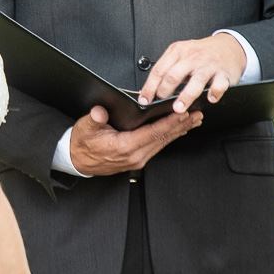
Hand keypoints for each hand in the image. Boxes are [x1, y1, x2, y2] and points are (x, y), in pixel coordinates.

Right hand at [67, 105, 200, 176]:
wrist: (76, 161)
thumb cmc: (82, 144)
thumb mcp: (84, 129)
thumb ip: (93, 119)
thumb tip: (99, 112)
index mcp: (124, 147)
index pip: (153, 133)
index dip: (170, 123)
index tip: (183, 113)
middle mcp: (134, 156)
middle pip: (163, 138)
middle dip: (181, 126)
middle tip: (197, 115)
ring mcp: (137, 159)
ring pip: (162, 143)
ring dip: (179, 132)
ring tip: (193, 122)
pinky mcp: (137, 160)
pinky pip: (157, 147)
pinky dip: (169, 137)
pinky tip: (177, 131)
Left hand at [139, 33, 247, 110]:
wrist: (228, 46)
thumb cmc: (201, 53)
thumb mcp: (181, 54)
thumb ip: (167, 69)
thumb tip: (150, 91)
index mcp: (178, 51)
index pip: (159, 70)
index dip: (149, 87)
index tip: (144, 100)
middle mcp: (192, 57)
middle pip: (174, 75)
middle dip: (164, 91)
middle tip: (160, 104)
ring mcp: (209, 65)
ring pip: (196, 80)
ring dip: (185, 96)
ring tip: (179, 108)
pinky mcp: (224, 73)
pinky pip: (219, 84)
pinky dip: (214, 92)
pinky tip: (210, 99)